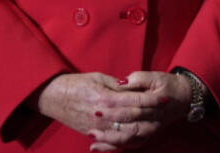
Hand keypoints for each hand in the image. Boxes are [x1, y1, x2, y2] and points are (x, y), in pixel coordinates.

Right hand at [32, 71, 181, 149]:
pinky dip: (125, 141)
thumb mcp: (98, 78)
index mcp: (106, 97)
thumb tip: (133, 88)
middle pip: (133, 118)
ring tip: (155, 125)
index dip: (151, 100)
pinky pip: (112, 141)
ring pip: (125, 133)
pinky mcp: (92, 133)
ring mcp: (98, 127)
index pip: (135, 100)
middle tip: (165, 111)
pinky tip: (136, 137)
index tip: (164, 98)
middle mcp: (103, 115)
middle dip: (151, 114)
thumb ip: (117, 85)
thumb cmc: (76, 84)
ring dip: (141, 129)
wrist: (54, 97)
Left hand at [86, 71, 192, 150]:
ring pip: (127, 140)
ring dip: (109, 141)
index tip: (97, 105)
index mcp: (154, 105)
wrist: (184, 98)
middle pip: (128, 127)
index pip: (131, 108)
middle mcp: (152, 122)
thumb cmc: (168, 85)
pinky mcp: (146, 137)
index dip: (114, 108)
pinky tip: (98, 147)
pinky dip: (113, 147)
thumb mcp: (155, 77)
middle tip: (91, 125)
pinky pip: (128, 146)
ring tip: (92, 138)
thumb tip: (121, 83)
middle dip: (108, 128)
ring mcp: (149, 132)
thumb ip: (138, 79)